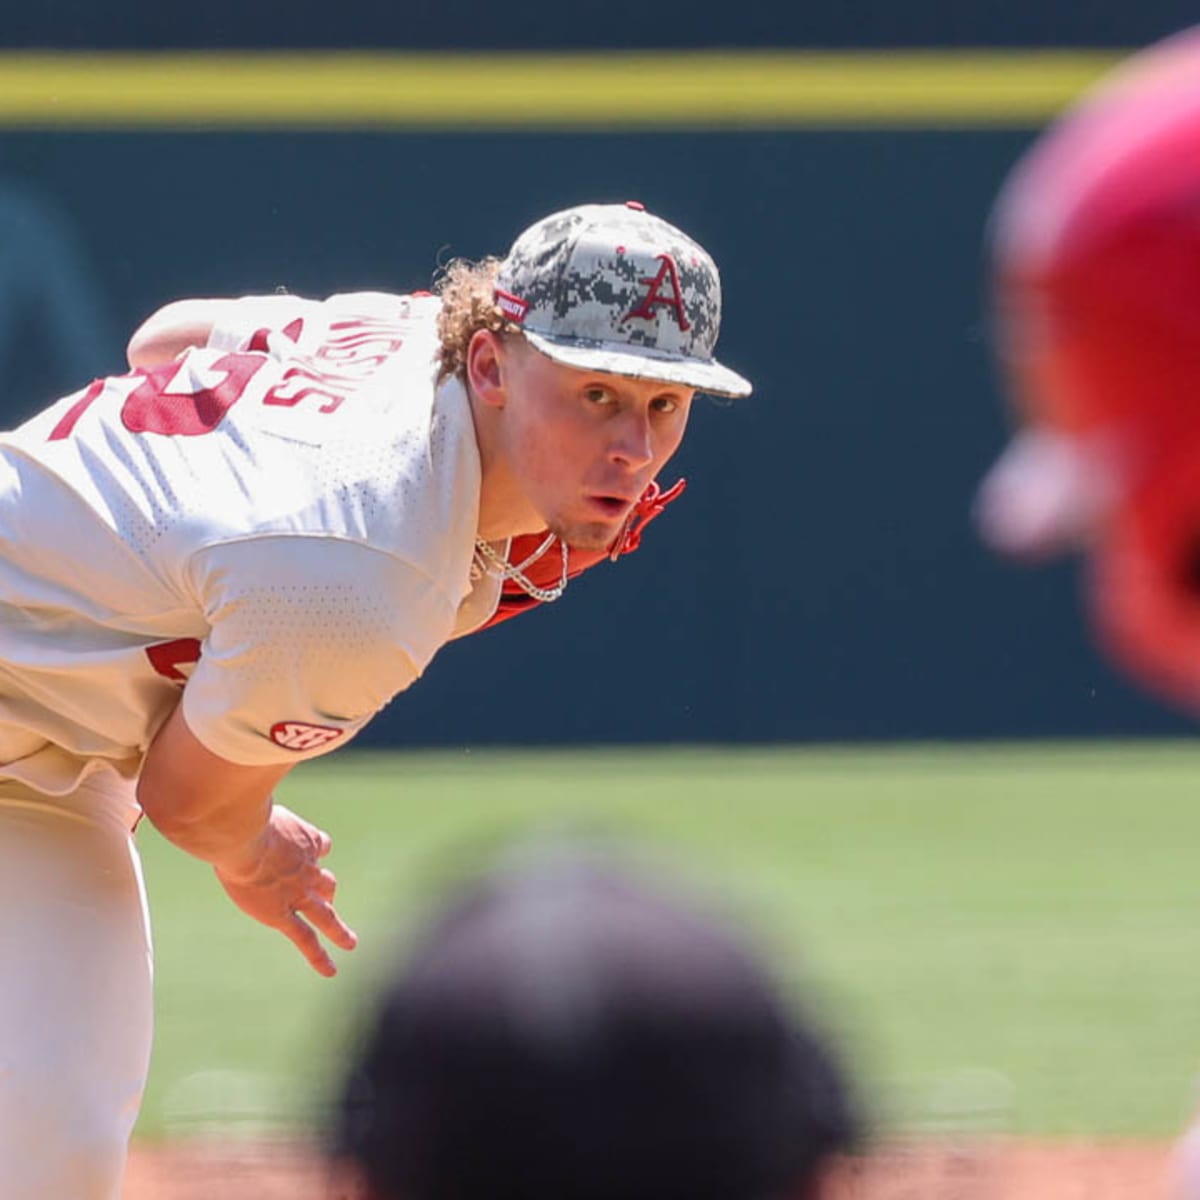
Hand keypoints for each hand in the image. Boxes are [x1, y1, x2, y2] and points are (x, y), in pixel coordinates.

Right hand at [213, 803, 357, 976]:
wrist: (241, 836)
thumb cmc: (239, 812)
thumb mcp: (250, 799)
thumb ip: (246, 799)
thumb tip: (224, 789)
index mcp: (303, 838)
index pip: (319, 845)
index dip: (315, 849)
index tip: (313, 850)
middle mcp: (307, 867)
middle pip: (324, 881)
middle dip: (327, 890)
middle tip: (331, 896)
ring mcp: (298, 892)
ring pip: (325, 914)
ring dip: (338, 929)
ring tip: (350, 942)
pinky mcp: (283, 914)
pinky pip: (306, 939)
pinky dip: (319, 956)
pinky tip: (331, 970)